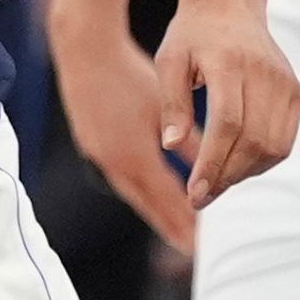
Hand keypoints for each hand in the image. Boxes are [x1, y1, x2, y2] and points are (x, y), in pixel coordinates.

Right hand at [50, 0, 201, 250]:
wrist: (85, 52)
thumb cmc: (129, 74)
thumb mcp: (164, 106)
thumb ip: (187, 138)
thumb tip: (213, 163)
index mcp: (133, 155)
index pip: (164, 199)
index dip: (181, 222)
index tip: (197, 245)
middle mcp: (114, 163)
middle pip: (147, 203)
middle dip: (169, 224)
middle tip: (188, 247)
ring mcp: (100, 155)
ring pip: (133, 191)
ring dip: (154, 207)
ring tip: (173, 224)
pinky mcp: (93, 145)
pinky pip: (122, 177)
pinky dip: (140, 189)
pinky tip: (149, 188)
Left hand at [157, 0, 298, 211]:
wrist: (230, 5)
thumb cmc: (192, 36)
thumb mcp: (168, 61)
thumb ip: (172, 103)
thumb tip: (173, 146)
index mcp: (230, 63)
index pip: (227, 124)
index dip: (212, 163)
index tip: (195, 192)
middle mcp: (265, 73)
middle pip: (252, 141)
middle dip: (226, 176)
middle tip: (200, 197)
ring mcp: (285, 83)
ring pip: (273, 147)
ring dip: (245, 173)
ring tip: (215, 182)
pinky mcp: (296, 92)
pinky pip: (284, 140)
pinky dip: (262, 160)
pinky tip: (237, 166)